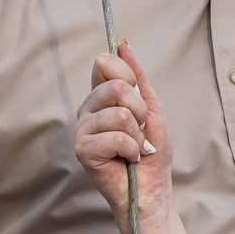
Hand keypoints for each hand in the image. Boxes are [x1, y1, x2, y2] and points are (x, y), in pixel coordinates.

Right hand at [75, 41, 173, 221]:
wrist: (152, 187)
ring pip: (119, 114)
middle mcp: (87, 110)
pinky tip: (127, 159)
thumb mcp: (151, 108)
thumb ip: (137, 78)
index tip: (139, 101)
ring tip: (134, 148)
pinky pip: (115, 137)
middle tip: (140, 131)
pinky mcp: (82, 150)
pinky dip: (131, 150)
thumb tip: (122, 46)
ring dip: (137, 135)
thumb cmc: (152, 151)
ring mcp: (82, 129)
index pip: (105, 64)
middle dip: (140, 112)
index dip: (130, 79)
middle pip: (116, 87)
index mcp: (101, 97)